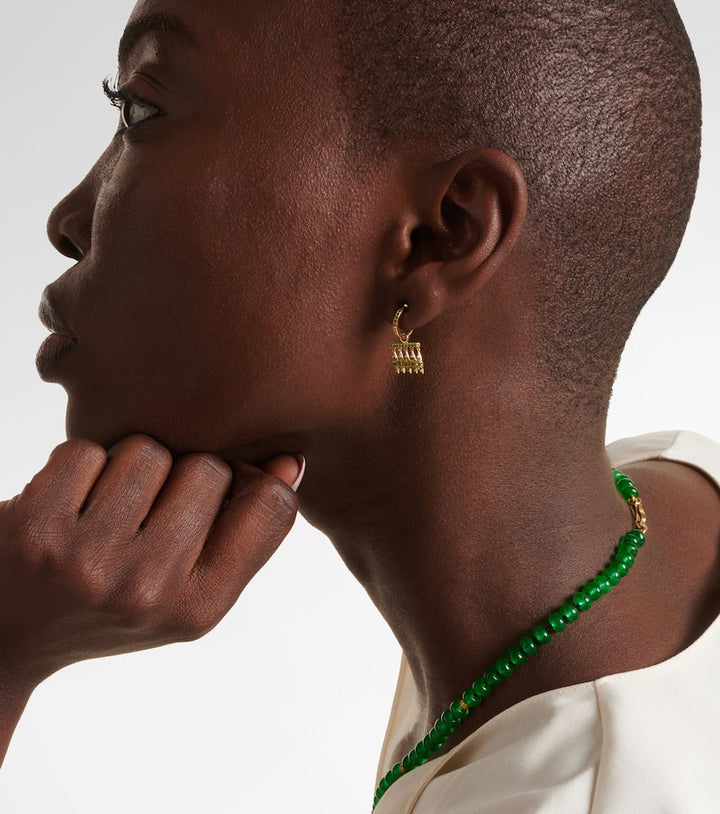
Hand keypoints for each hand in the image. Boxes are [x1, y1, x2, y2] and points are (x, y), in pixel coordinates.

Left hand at [0, 435, 300, 758]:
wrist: (7, 635)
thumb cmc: (112, 605)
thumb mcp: (188, 590)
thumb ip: (245, 532)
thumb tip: (290, 461)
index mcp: (200, 608)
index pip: (273, 506)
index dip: (255, 483)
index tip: (225, 491)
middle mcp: (147, 589)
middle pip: (209, 468)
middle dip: (186, 474)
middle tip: (153, 511)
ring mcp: (88, 559)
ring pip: (148, 450)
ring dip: (131, 466)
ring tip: (109, 508)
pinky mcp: (35, 528)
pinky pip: (87, 449)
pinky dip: (80, 467)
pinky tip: (69, 504)